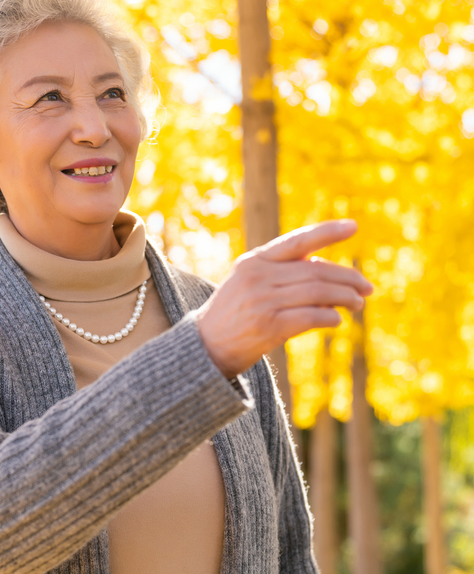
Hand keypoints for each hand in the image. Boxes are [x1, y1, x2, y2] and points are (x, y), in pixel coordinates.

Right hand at [196, 220, 372, 379]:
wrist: (205, 347)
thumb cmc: (234, 313)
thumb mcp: (250, 282)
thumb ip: (283, 272)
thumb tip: (325, 269)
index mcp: (255, 261)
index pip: (297, 241)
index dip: (326, 232)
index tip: (353, 226)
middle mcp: (258, 277)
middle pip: (315, 271)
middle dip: (347, 278)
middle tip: (367, 287)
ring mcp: (262, 301)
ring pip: (317, 293)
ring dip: (344, 298)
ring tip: (358, 303)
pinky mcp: (268, 327)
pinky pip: (310, 317)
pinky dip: (329, 317)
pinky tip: (337, 320)